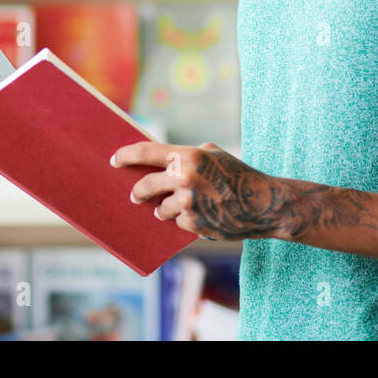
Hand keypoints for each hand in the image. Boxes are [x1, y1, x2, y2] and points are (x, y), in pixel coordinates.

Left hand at [110, 141, 292, 240]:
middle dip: (137, 192)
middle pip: (145, 186)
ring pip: (161, 209)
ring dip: (163, 209)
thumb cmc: (238, 175)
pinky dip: (185, 220)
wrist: (264, 204)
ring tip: (179, 206)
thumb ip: (185, 156)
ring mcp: (189, 203)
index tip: (114, 160)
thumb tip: (157, 164)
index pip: (145, 152)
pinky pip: (178, 223)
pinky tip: (202, 216)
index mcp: (189, 156)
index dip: (126, 156)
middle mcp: (185, 178)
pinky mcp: (194, 224)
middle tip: (134, 195)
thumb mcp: (213, 154)